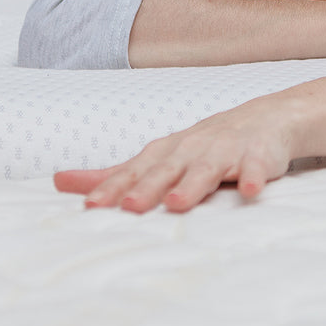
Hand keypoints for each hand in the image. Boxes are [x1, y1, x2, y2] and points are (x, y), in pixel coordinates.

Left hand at [54, 92, 303, 212]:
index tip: (92, 206)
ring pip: (207, 169)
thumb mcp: (158, 158)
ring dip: (192, 185)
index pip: (134, 171)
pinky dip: (252, 177)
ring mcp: (226, 150)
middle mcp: (191, 149)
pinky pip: (256, 167)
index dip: (113, 188)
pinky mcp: (258, 155)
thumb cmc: (204, 145)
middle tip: (130, 207)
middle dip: (148, 187)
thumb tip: (58, 181)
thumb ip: (113, 175)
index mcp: (165, 152)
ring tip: (177, 203)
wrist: (267, 118)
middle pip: (166, 170)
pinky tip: (249, 190)